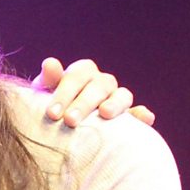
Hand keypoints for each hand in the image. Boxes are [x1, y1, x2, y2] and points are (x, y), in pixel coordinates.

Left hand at [33, 57, 154, 126]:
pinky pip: (139, 114)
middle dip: (83, 103)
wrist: (61, 127)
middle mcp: (102, 83)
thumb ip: (49, 79)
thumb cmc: (51, 107)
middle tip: (69, 121)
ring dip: (115, 104)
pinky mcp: (129, 118)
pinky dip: (142, 115)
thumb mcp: (44, 93)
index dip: (64, 92)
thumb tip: (50, 63)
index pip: (77, 75)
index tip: (51, 113)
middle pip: (98, 86)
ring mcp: (117, 99)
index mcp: (82, 73)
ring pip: (123, 95)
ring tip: (105, 114)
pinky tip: (146, 118)